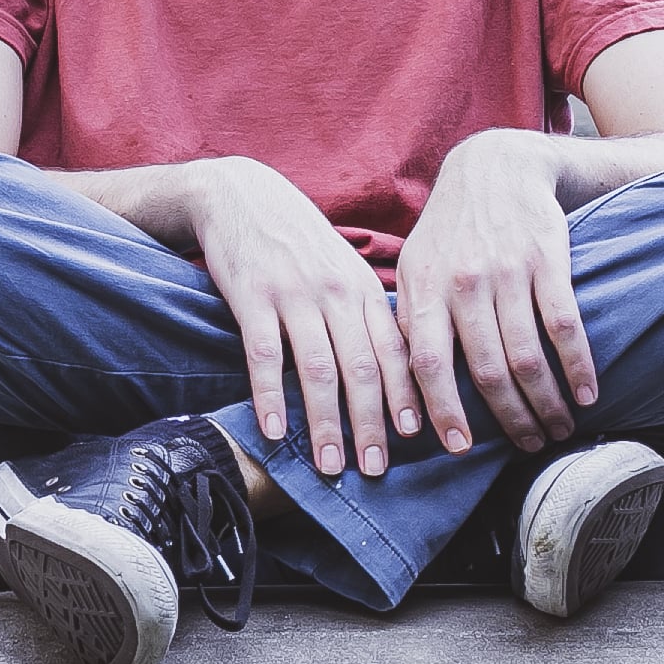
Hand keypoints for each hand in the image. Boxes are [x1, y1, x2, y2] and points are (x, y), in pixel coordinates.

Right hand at [185, 157, 422, 478]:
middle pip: (362, 368)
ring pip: (317, 369)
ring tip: (330, 465)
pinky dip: (270, 396)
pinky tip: (275, 430)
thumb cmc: (297, 241)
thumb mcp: (343, 268)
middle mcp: (337, 292)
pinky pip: (264, 355)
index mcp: (365, 288)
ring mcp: (294, 294)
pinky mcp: (252, 297)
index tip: (422, 438)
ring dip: (325, 423)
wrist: (241, 193)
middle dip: (371, 424)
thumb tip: (394, 371)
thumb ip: (366, 313)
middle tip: (375, 470)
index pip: (396, 350)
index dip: (408, 396)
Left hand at [393, 129, 597, 455]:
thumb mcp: (414, 266)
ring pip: (527, 355)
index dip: (441, 410)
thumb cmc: (450, 231)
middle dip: (510, 418)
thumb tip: (401, 389)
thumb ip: (409, 321)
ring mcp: (507, 270)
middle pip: (486, 369)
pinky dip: (577, 366)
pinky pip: (564, 325)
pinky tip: (587, 393)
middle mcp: (463, 282)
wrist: (495, 166)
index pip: (426, 362)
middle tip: (530, 446)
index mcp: (424, 289)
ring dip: (547, 403)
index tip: (459, 447)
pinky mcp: (547, 259)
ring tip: (560, 429)